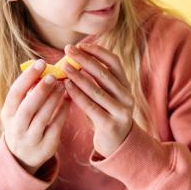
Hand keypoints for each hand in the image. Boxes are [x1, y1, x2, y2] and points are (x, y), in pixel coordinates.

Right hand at [1, 59, 71, 173]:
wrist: (22, 157)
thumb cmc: (24, 124)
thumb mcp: (19, 110)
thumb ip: (29, 92)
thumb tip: (46, 67)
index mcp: (7, 113)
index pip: (15, 93)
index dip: (27, 77)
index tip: (41, 63)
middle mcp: (16, 127)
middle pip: (28, 107)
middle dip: (41, 90)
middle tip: (55, 75)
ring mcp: (30, 139)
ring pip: (43, 117)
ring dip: (54, 100)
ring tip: (64, 85)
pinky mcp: (45, 147)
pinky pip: (56, 127)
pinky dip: (63, 112)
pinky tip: (69, 100)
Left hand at [62, 43, 134, 157]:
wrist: (117, 144)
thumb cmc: (106, 115)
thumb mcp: (106, 95)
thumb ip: (97, 80)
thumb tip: (75, 56)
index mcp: (126, 86)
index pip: (114, 62)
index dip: (97, 51)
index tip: (80, 45)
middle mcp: (127, 96)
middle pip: (104, 73)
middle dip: (84, 59)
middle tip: (68, 50)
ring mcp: (121, 111)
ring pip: (97, 90)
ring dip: (78, 76)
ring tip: (63, 66)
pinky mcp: (110, 124)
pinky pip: (91, 106)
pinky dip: (78, 94)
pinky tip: (66, 86)